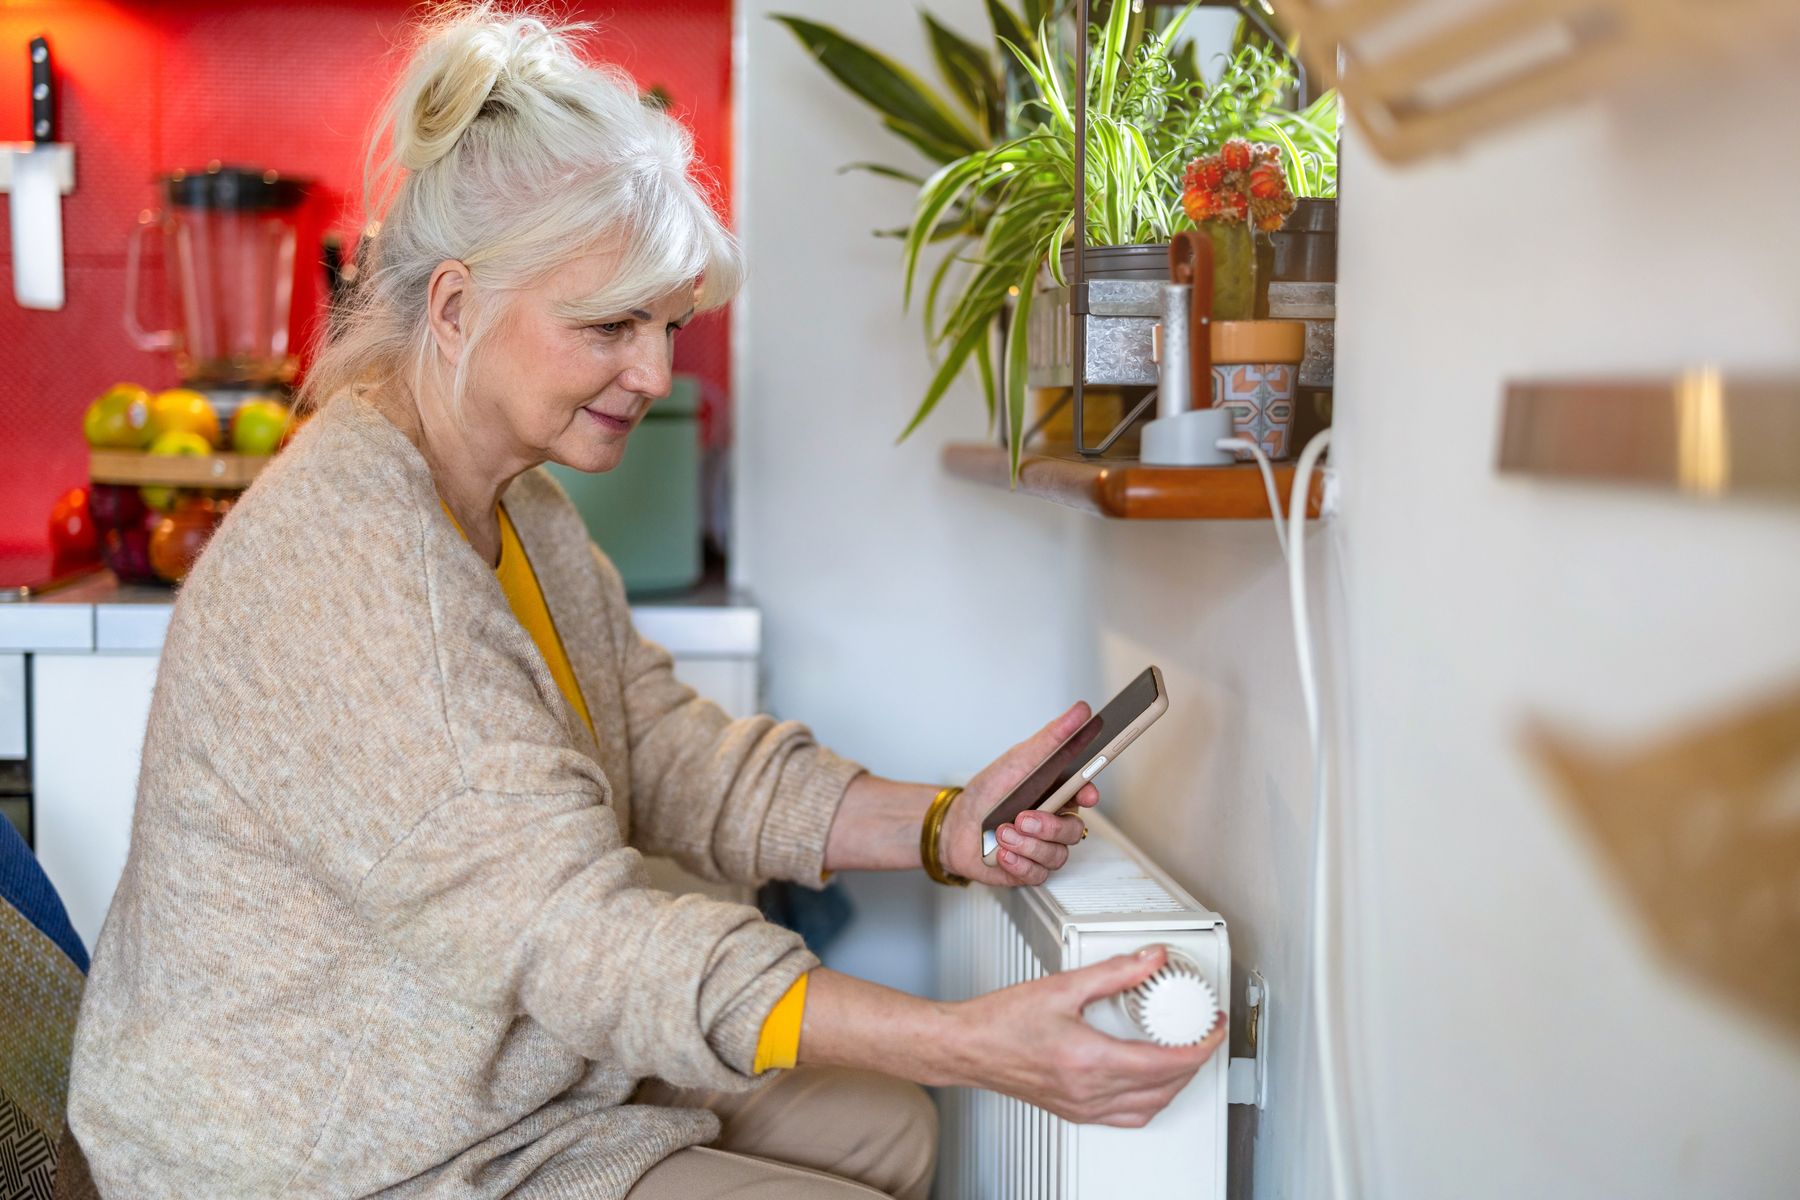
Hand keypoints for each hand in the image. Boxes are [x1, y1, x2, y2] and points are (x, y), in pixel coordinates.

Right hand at [940, 946, 1224, 1125]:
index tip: (1212, 1028)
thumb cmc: (1000, 1021)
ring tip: (1183, 1055)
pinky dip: (1150, 1102)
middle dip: (1195, 1061)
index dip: (1201, 1046)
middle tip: (1203, 1033)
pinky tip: (1150, 1083)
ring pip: (1150, 1107)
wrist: (967, 1047)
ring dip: (1176, 1084)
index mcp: (1090, 1060)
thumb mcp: (1062, 986)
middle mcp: (1089, 1091)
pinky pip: (1127, 1118)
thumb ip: (1113, 972)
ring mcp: (1082, 1107)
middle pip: (1166, 1087)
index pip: (1166, 1063)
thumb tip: (1151, 959)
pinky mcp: (1074, 1111)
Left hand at [941, 702, 1098, 886]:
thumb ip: (1051, 738)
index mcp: (1056, 793)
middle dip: (1048, 826)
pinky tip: (1002, 853)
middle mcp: (1053, 822)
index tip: (1086, 794)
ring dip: (1027, 844)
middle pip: (1074, 830)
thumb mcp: (1018, 759)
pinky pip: (1038, 874)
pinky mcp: (1028, 869)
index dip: (1090, 795)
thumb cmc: (989, 792)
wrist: (955, 825)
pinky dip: (1018, 862)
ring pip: (1057, 855)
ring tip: (1002, 833)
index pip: (1086, 795)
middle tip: (1023, 818)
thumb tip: (1080, 712)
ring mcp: (1042, 848)